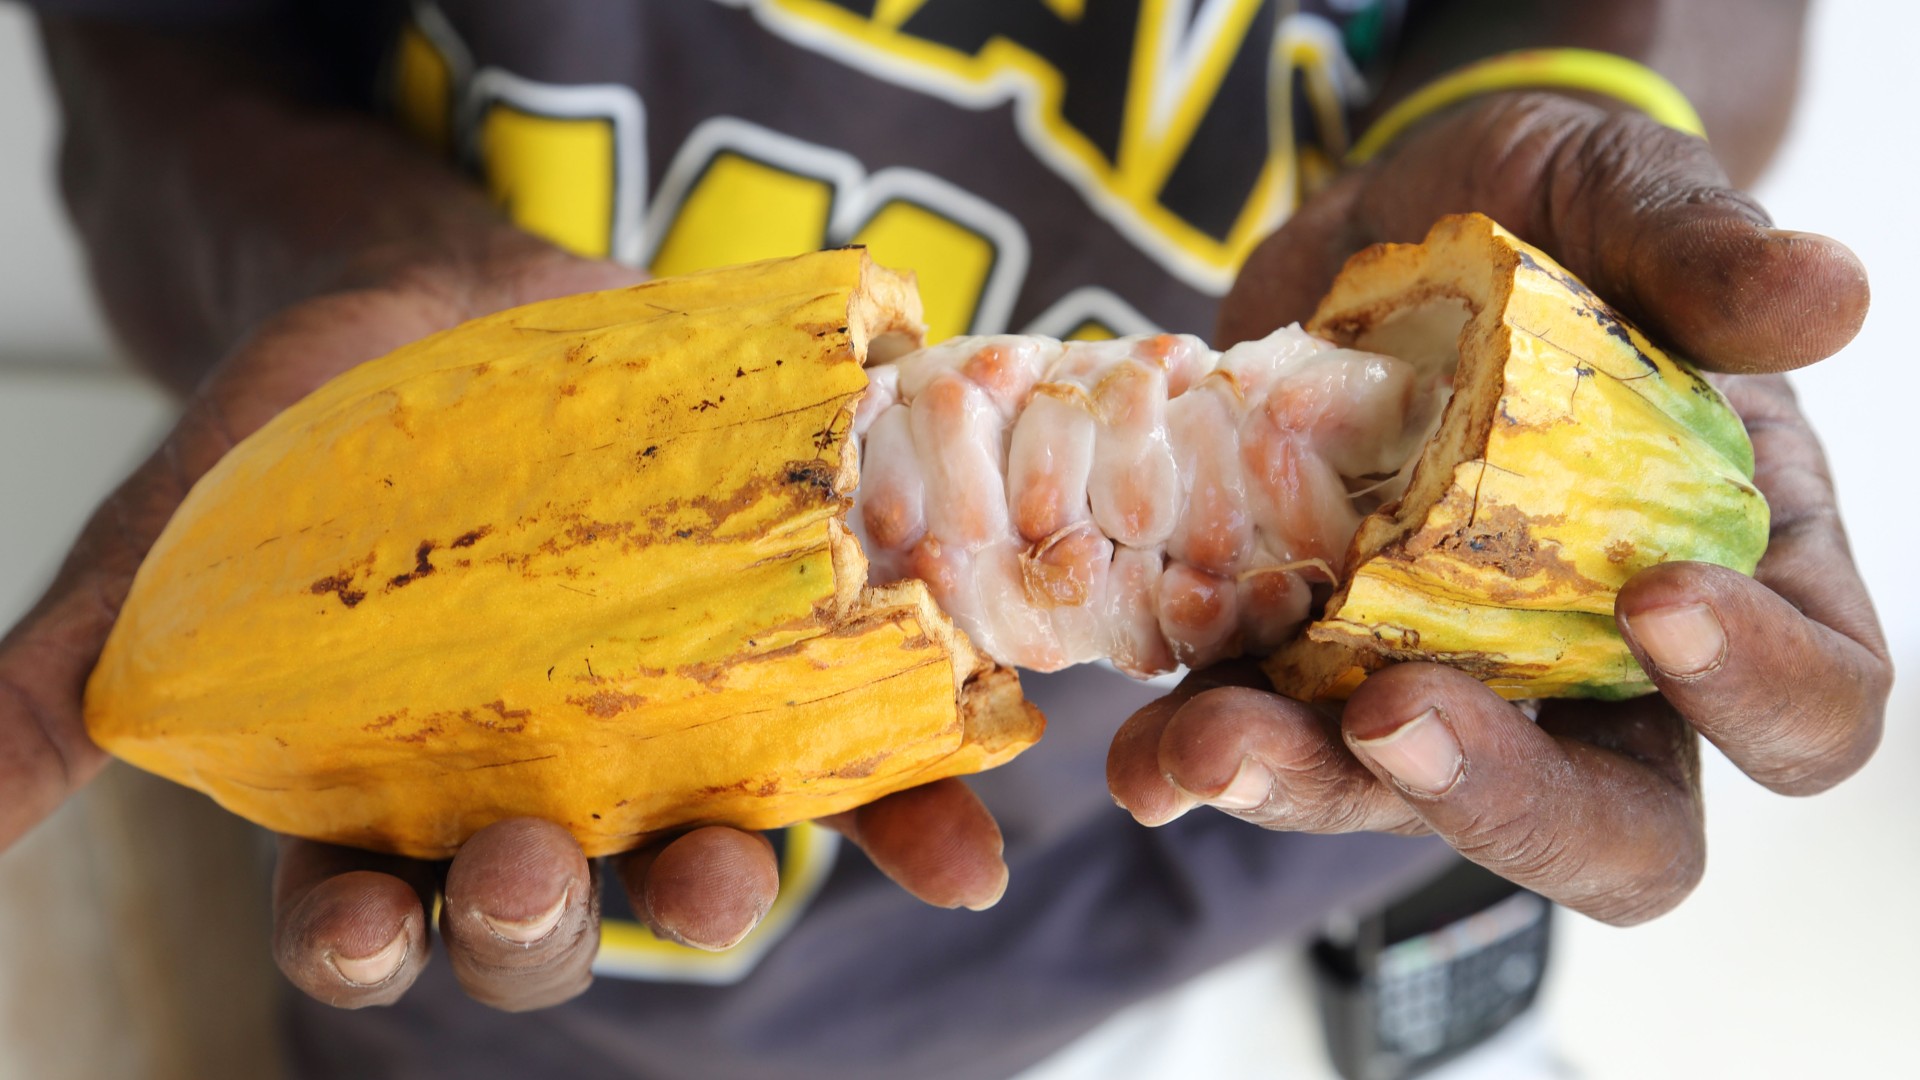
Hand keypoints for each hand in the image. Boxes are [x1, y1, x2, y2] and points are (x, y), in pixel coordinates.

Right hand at [0, 248, 1008, 1010]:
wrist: (442, 310)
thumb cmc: (294, 442)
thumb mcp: (167, 548)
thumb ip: (72, 676)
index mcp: (377, 804)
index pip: (363, 911)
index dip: (360, 937)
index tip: (355, 923)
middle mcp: (524, 795)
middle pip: (535, 912)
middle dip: (536, 918)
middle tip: (537, 873)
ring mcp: (650, 737)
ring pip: (688, 854)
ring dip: (716, 886)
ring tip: (729, 876)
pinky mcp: (760, 666)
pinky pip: (843, 770)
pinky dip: (904, 816)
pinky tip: (962, 845)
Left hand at [1108, 92, 1888, 924]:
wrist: (1399, 207)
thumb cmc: (1554, 211)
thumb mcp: (1623, 200)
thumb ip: (1702, 251)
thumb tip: (1826, 290)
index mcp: (1740, 576)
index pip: (1811, 706)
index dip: (1758, 689)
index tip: (1656, 598)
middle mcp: (1599, 667)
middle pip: (1606, 826)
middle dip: (1497, 799)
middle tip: (1392, 721)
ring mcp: (1450, 676)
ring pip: (1403, 793)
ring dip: (1302, 784)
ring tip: (1201, 747)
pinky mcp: (1318, 656)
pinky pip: (1272, 731)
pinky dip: (1199, 746)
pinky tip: (1140, 749)